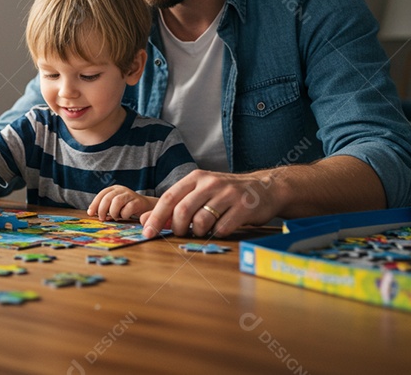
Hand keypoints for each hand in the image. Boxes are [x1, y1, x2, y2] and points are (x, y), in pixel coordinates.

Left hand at [88, 185, 153, 220]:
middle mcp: (121, 190)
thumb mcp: (114, 206)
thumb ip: (104, 208)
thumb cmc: (126, 208)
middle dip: (102, 209)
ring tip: (115, 217)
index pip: (102, 194)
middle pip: (108, 197)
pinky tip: (125, 217)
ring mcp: (130, 194)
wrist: (146, 207)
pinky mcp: (138, 201)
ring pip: (117, 201)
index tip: (90, 213)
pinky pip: (128, 209)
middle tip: (102, 218)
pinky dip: (124, 215)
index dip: (95, 204)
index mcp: (114, 189)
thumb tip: (91, 213)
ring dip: (113, 212)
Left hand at [140, 168, 283, 237]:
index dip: (155, 217)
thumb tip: (145, 220)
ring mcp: (228, 194)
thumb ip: (175, 206)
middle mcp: (211, 183)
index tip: (146, 233)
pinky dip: (217, 234)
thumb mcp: (200, 193)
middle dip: (177, 228)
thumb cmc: (226, 194)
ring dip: (198, 232)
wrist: (265, 188)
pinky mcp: (244, 207)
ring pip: (201, 222)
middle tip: (181, 233)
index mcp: (196, 177)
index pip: (169, 198)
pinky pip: (221, 229)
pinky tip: (222, 227)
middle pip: (182, 211)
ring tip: (204, 229)